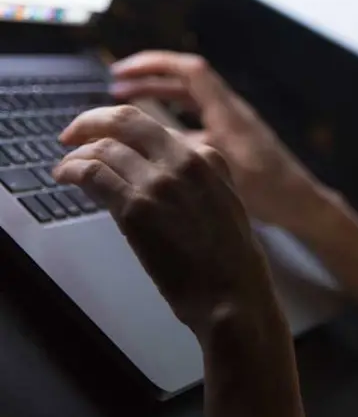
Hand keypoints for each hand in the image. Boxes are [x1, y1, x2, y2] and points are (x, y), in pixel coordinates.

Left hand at [55, 106, 314, 416]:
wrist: (234, 295)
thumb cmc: (232, 263)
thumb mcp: (228, 207)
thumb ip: (203, 183)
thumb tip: (170, 177)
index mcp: (210, 160)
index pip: (156, 128)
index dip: (125, 130)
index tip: (110, 138)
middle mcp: (185, 162)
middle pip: (127, 121)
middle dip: (93, 122)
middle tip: (74, 133)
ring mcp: (160, 182)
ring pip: (105, 147)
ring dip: (77, 152)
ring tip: (66, 166)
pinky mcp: (137, 207)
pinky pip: (93, 174)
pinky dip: (72, 170)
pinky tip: (65, 176)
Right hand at [110, 51, 323, 231]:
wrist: (301, 205)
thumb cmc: (271, 190)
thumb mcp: (225, 170)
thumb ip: (190, 152)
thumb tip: (148, 137)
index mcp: (229, 113)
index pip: (190, 70)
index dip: (154, 65)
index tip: (122, 72)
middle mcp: (230, 113)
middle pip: (185, 82)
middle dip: (148, 79)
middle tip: (114, 87)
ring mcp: (231, 127)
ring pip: (188, 102)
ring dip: (157, 99)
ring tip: (123, 106)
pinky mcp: (231, 143)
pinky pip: (195, 121)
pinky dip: (170, 123)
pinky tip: (152, 139)